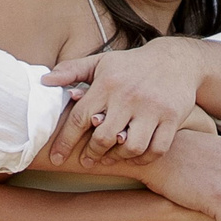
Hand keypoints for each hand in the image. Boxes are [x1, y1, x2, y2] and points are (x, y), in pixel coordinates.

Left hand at [44, 41, 208, 165]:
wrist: (176, 60)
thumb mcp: (101, 62)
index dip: (65, 140)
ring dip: (117, 158)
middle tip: (86, 160)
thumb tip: (44, 82)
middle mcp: (129, 96)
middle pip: (104, 137)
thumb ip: (71, 70)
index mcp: (108, 83)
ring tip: (108, 158)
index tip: (55, 157)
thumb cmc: (130, 65)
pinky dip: (143, 159)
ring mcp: (153, 109)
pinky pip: (156, 149)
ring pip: (131, 147)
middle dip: (91, 153)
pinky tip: (132, 156)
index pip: (80, 117)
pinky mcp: (172, 119)